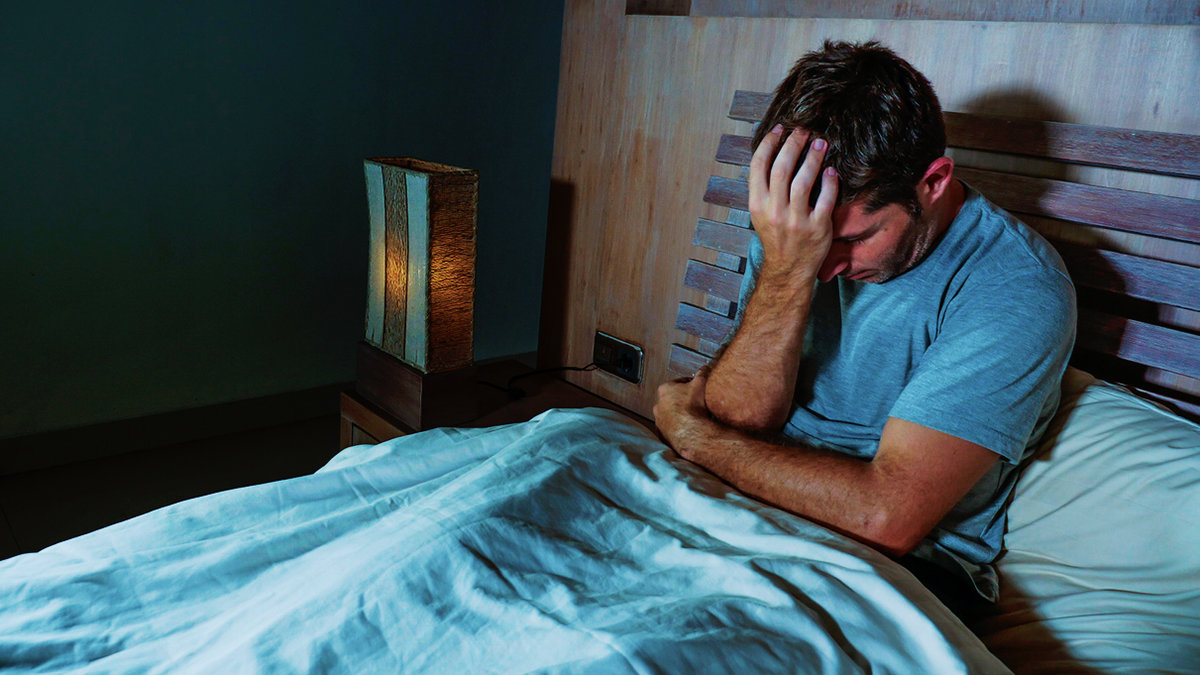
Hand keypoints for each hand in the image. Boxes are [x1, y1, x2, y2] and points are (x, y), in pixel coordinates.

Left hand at [653, 367, 711, 460]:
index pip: (678, 382)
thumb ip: (702, 373)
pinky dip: (679, 427)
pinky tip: (689, 427)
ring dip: (680, 414)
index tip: (696, 387)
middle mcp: (658, 405)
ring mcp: (660, 420)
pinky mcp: (663, 433)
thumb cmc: (692, 407)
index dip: (690, 384)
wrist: (691, 432)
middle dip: (683, 399)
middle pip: (673, 398)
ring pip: (671, 414)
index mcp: (664, 390)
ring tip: (693, 415)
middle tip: (695, 401)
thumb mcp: (700, 384)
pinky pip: (671, 427)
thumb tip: (704, 369)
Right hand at [748, 126, 838, 282]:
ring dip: (813, 157)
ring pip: (804, 180)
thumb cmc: (776, 237)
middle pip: (782, 167)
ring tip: (821, 143)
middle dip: (794, 144)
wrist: (788, 269)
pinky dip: (829, 182)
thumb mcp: (761, 213)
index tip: (780, 129)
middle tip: (804, 131)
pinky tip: (832, 171)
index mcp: (757, 204)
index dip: (769, 143)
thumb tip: (774, 153)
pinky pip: (825, 199)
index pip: (759, 165)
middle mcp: (774, 210)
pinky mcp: (817, 228)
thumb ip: (765, 188)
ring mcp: (796, 220)